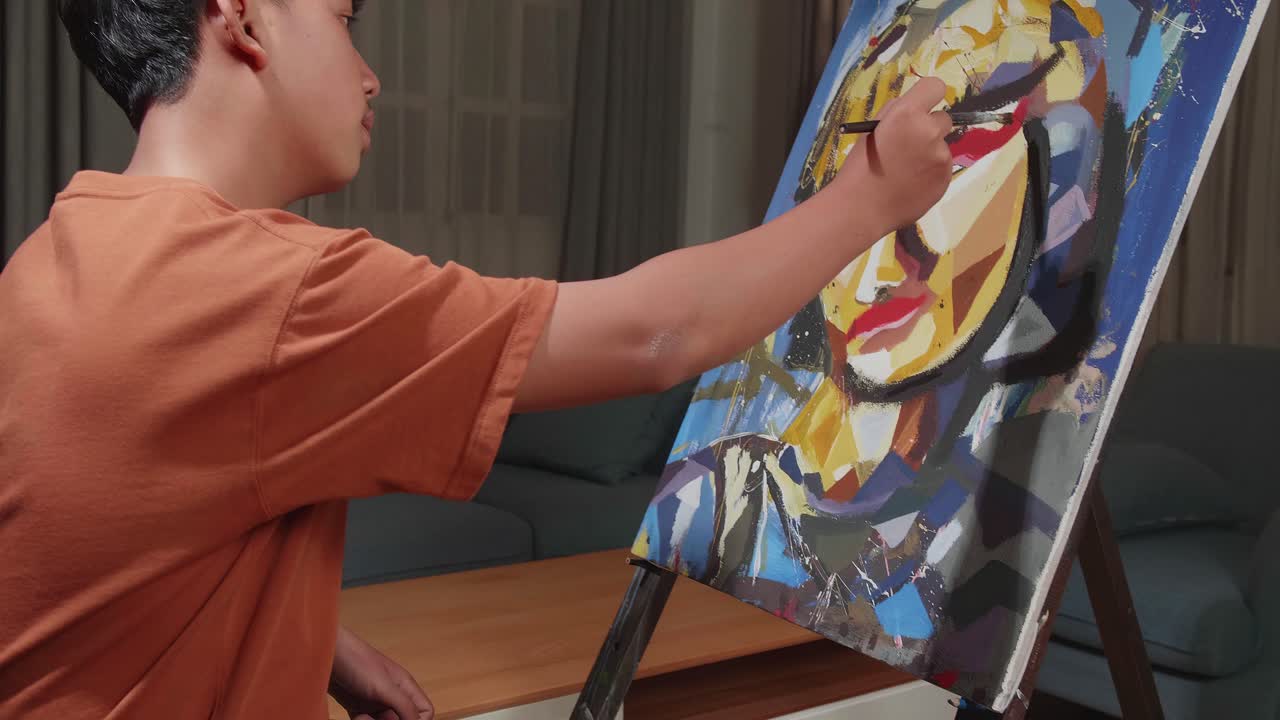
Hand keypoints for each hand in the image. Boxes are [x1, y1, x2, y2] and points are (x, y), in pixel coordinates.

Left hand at [330, 626, 433, 719]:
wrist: (322, 653)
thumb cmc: (356, 662)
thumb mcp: (384, 686)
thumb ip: (404, 705)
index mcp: (405, 687)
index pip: (425, 712)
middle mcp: (393, 695)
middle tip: (378, 718)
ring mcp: (374, 701)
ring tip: (362, 717)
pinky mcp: (357, 706)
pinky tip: (356, 717)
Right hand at [834, 76, 953, 234]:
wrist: (861, 208)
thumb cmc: (859, 168)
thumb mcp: (871, 130)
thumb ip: (896, 113)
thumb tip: (915, 107)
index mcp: (907, 114)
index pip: (935, 87)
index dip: (928, 96)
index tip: (921, 108)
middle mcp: (929, 131)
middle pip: (943, 118)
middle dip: (929, 128)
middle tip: (908, 146)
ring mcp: (941, 156)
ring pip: (942, 145)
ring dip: (930, 153)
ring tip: (906, 171)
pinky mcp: (946, 177)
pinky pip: (943, 167)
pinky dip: (931, 172)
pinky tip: (912, 183)